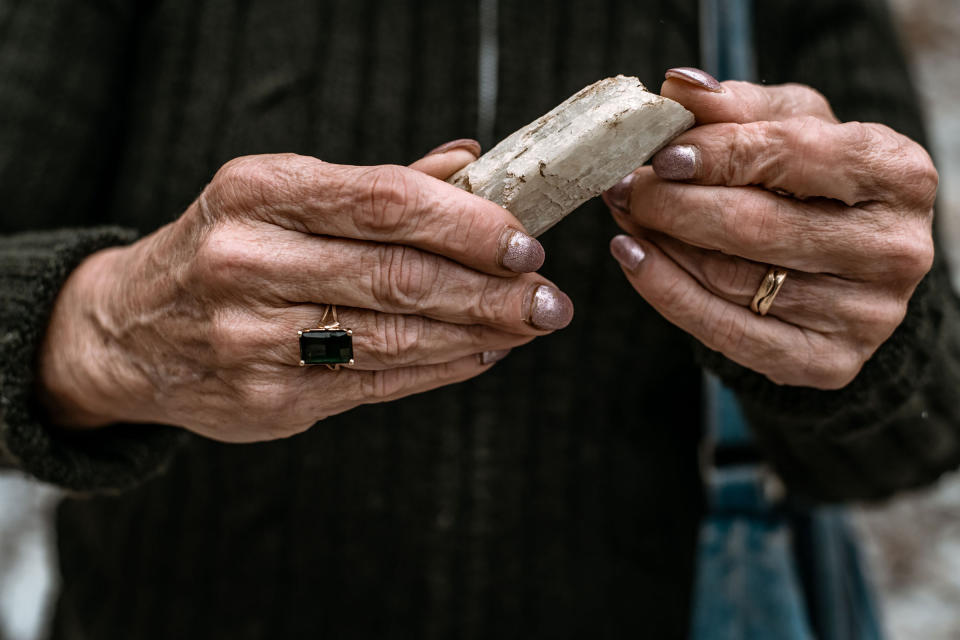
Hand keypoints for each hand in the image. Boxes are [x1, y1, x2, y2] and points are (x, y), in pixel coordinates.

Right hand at [38, 142, 572, 440]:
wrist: (131, 331)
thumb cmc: (225, 247)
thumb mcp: (279, 195)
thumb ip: (377, 185)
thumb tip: (474, 168)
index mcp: (256, 193)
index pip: (382, 201)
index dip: (465, 224)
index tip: (525, 240)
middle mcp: (246, 264)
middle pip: (398, 277)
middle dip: (490, 290)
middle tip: (550, 297)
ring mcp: (251, 341)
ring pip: (394, 338)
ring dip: (478, 334)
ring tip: (529, 325)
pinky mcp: (267, 402)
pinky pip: (376, 384)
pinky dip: (440, 368)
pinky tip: (481, 353)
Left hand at [603, 68, 937, 389]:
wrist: (845, 271)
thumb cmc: (813, 184)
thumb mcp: (790, 128)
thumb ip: (737, 107)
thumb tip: (678, 88)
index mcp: (898, 174)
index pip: (792, 154)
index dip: (716, 153)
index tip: (660, 154)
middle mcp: (894, 248)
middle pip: (756, 225)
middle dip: (674, 203)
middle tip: (625, 187)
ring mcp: (865, 314)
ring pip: (731, 279)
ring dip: (661, 244)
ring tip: (625, 215)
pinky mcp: (826, 363)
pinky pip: (724, 331)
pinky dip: (665, 291)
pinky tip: (633, 259)